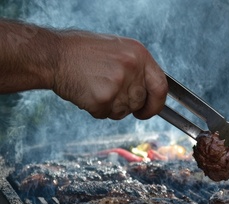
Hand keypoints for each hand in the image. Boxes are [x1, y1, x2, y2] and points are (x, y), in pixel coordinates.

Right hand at [53, 31, 167, 119]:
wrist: (54, 55)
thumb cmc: (83, 52)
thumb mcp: (119, 50)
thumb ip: (137, 69)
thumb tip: (151, 92)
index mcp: (139, 55)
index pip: (161, 86)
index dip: (156, 103)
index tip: (149, 110)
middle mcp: (132, 69)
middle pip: (140, 102)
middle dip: (127, 103)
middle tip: (108, 91)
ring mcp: (118, 85)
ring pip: (124, 111)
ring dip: (111, 107)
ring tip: (95, 87)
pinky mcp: (104, 100)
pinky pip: (107, 115)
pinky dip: (97, 109)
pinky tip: (87, 92)